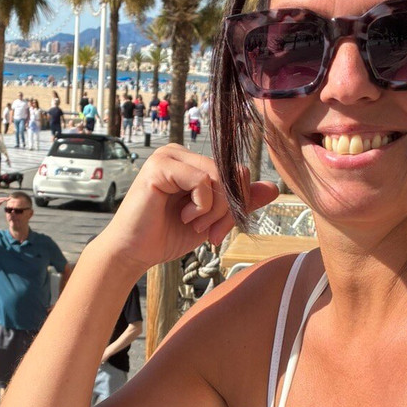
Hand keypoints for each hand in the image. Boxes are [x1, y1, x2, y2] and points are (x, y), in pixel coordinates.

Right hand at [94, 145, 278, 274]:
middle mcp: (181, 154)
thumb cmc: (166, 236)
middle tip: (212, 234)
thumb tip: (273, 188)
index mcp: (193, 163)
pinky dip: (202, 207)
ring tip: (196, 225)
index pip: (236, 171)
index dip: (238, 203)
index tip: (219, 232)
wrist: (134, 253)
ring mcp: (169, 156)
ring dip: (215, 210)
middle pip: (232, 172)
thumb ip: (239, 203)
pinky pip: (203, 180)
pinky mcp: (160, 166)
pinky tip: (184, 217)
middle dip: (229, 209)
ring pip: (220, 176)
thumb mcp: (212, 221)